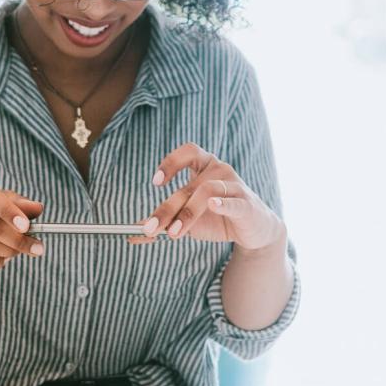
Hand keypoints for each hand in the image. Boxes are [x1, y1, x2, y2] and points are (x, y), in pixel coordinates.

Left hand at [128, 143, 283, 250]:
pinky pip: (234, 201)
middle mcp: (220, 170)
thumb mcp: (187, 219)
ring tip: (174, 233)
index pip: (187, 152)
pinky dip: (223, 203)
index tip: (156, 182)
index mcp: (204, 166)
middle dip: (168, 208)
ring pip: (207, 192)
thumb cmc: (217, 218)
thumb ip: (164, 222)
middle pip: (189, 185)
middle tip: (152, 228)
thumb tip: (133, 233)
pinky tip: (213, 205)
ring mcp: (235, 185)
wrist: (253, 231)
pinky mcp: (248, 204)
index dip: (170, 163)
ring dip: (187, 213)